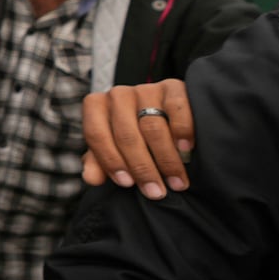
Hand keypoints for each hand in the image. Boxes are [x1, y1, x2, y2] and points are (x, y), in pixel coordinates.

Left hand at [81, 78, 192, 199]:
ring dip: (166, 159)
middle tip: (156, 192)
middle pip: (126, 134)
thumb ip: (99, 163)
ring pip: (153, 126)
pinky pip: (178, 109)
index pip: (95, 134)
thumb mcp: (112, 149)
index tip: (127, 184)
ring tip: (177, 183)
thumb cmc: (133, 137)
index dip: (110, 161)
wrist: (165, 114)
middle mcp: (118, 94)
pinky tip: (186, 150)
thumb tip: (91, 178)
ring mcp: (146, 89)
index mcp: (96, 106)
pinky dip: (183, 131)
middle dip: (143, 168)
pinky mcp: (173, 87)